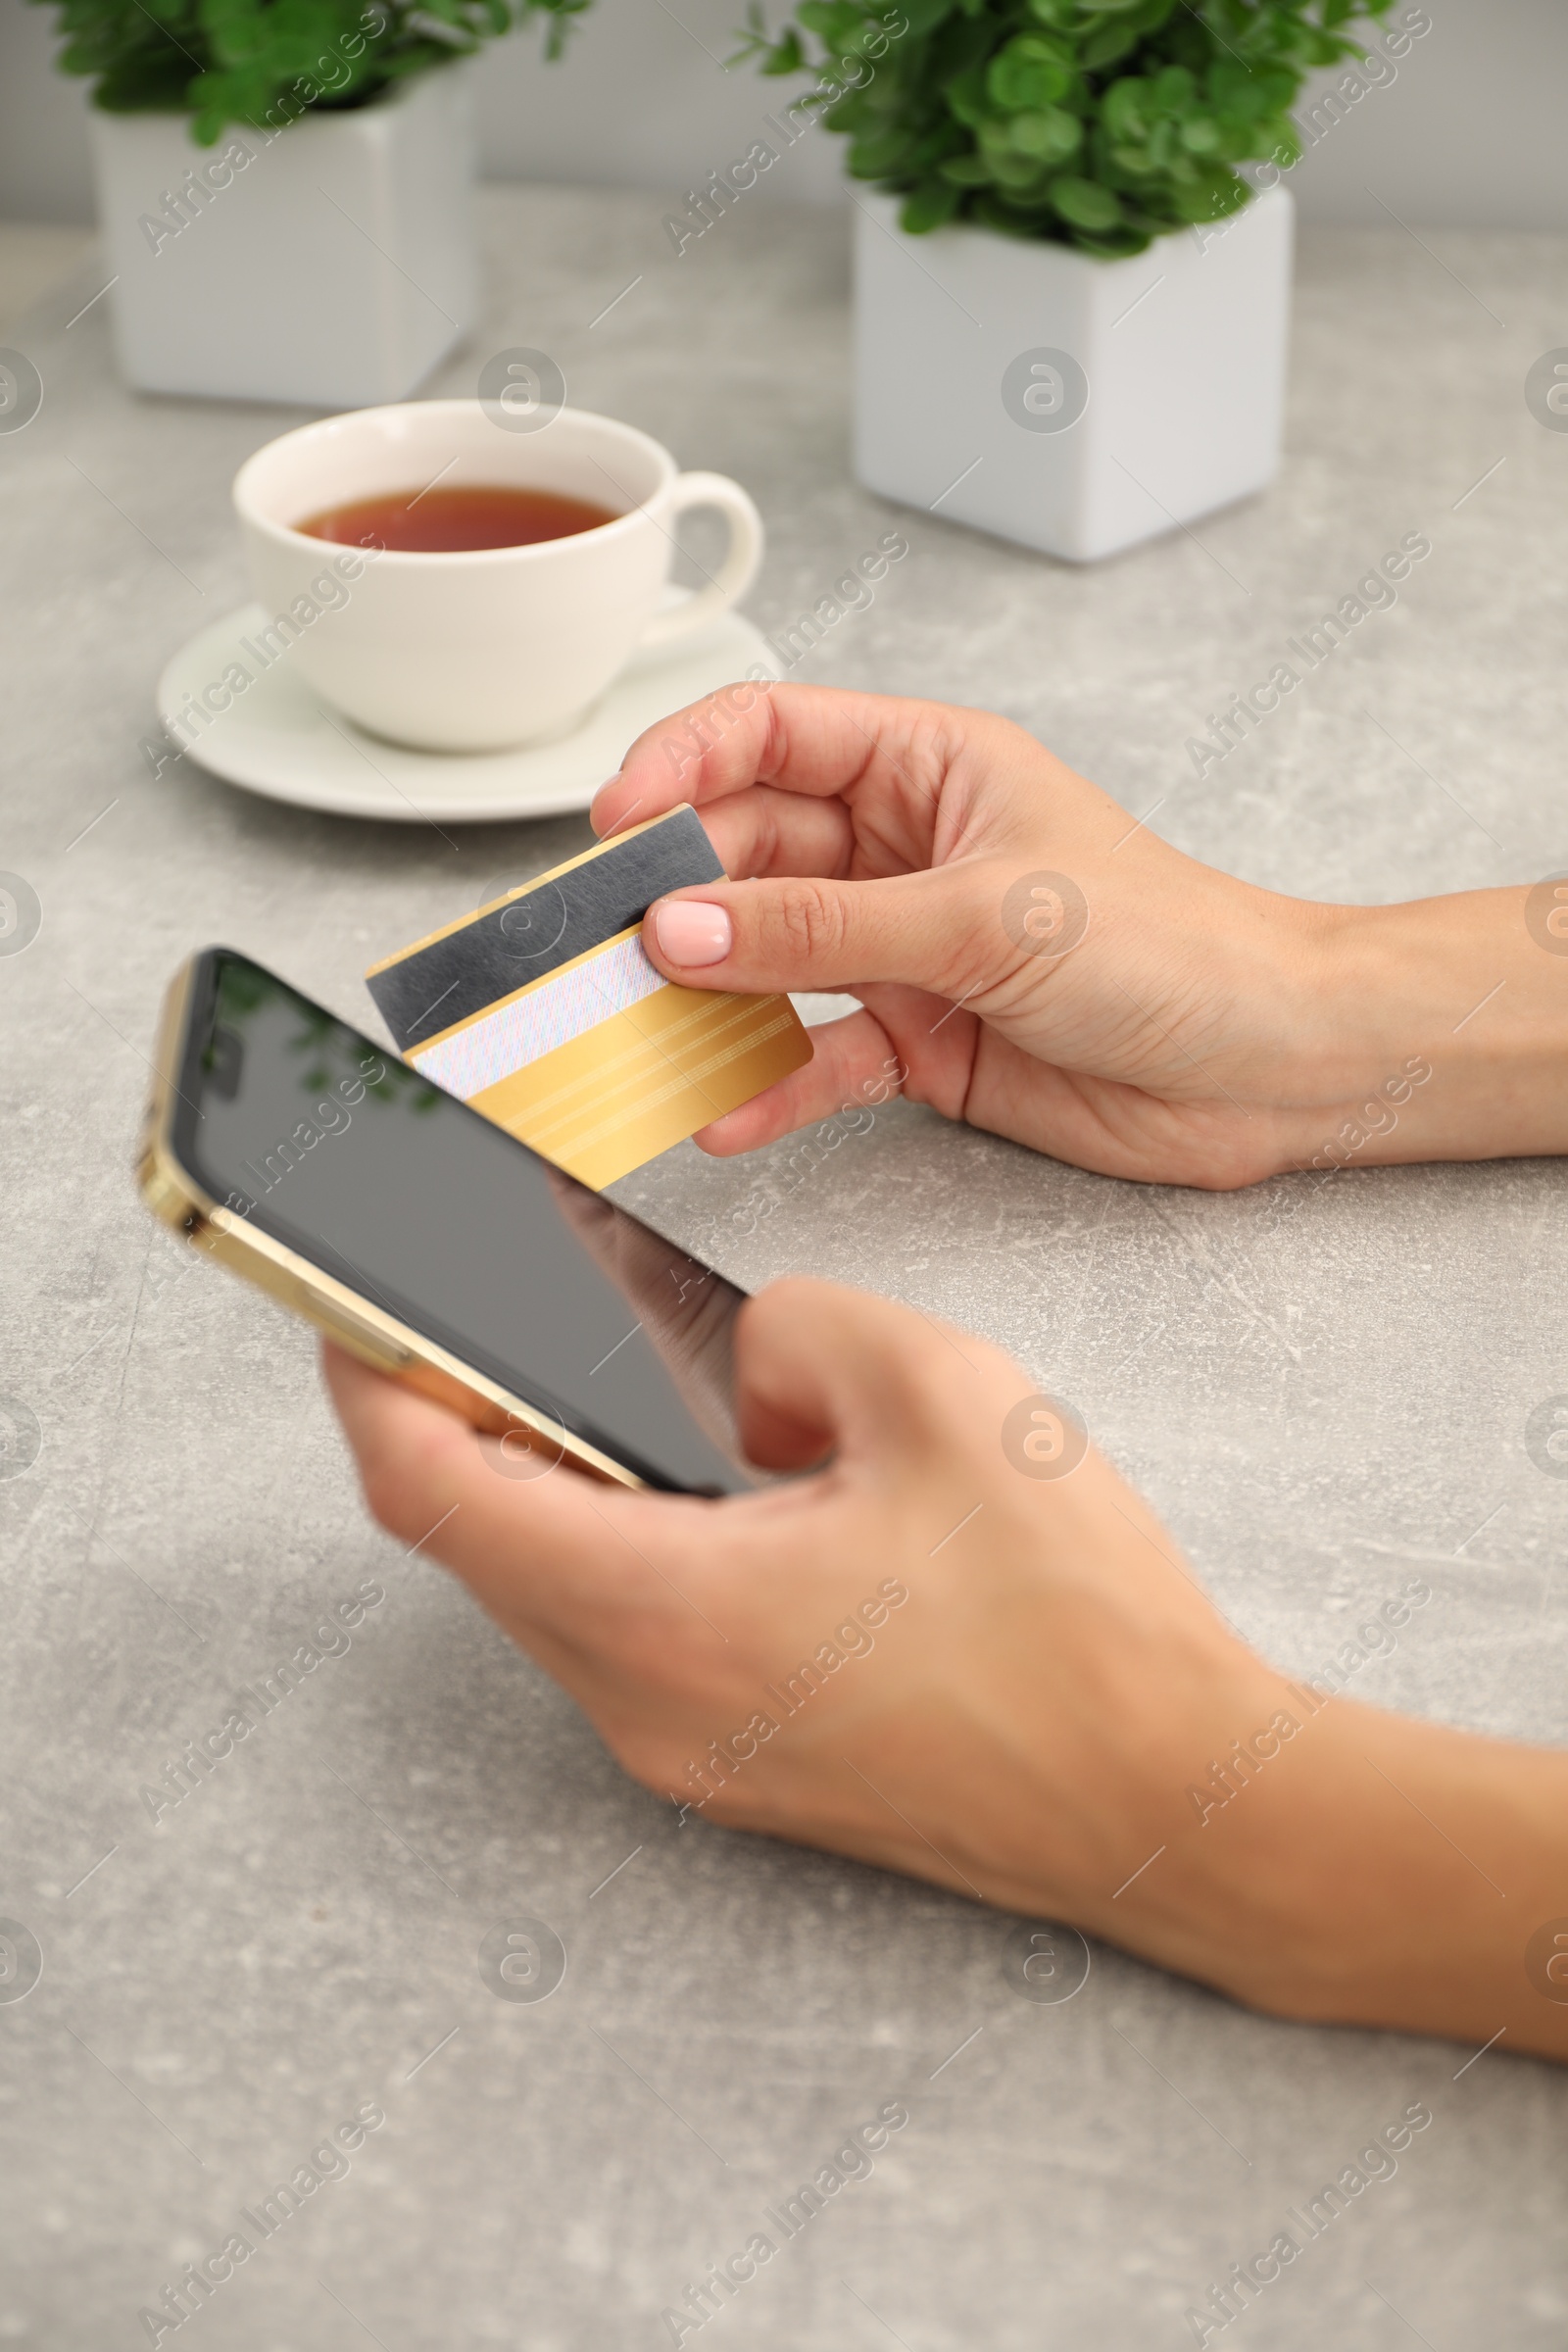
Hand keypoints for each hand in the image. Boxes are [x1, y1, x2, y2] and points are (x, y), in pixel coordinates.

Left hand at [324, 1288, 1567, 2058]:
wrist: (1176, 1805)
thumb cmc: (1079, 1629)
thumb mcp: (944, 1394)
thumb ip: (802, 1326)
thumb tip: (744, 1354)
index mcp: (669, 1611)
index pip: (437, 1490)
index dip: (374, 1383)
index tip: (358, 1309)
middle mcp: (649, 1705)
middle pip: (481, 1544)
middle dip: (468, 1421)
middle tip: (492, 1323)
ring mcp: (691, 1755)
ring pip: (554, 1593)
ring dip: (559, 1485)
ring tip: (620, 1389)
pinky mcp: (741, 1769)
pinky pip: (630, 1639)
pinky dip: (628, 1547)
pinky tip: (718, 1488)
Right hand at [592, 682, 1567, 1186]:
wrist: (1268, 1066)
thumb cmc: (1172, 947)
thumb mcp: (984, 918)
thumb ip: (824, 928)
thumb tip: (686, 927)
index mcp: (929, 767)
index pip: (771, 732)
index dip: (681, 763)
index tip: (614, 822)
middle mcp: (905, 851)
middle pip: (748, 851)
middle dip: (676, 896)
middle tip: (605, 947)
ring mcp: (905, 949)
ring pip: (768, 959)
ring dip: (705, 997)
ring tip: (638, 1033)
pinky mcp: (918, 1042)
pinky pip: (816, 1056)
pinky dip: (768, 1087)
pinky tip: (725, 1115)